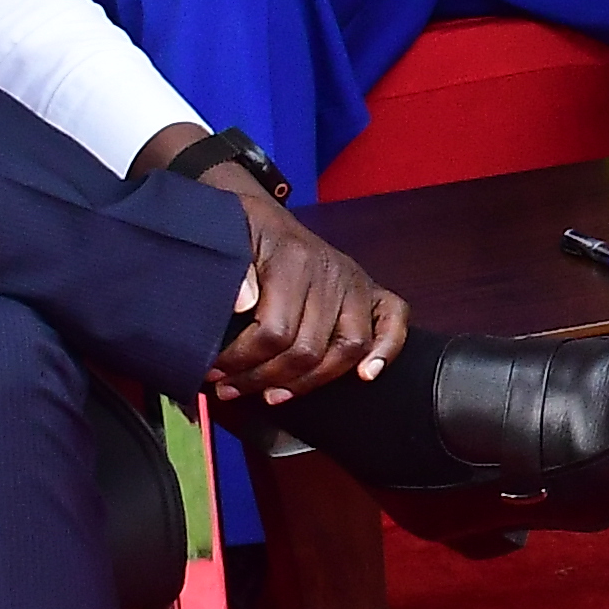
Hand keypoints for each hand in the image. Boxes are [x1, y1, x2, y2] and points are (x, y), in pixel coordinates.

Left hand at [206, 170, 408, 407]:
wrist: (262, 214)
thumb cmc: (243, 231)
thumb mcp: (223, 239)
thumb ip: (231, 270)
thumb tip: (243, 303)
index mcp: (293, 259)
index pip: (274, 331)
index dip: (242, 360)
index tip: (215, 371)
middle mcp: (331, 272)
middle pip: (307, 349)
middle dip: (264, 378)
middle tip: (230, 387)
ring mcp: (355, 283)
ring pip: (347, 348)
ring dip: (309, 381)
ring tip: (272, 394)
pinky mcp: (372, 290)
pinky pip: (394, 322)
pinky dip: (385, 351)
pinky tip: (365, 375)